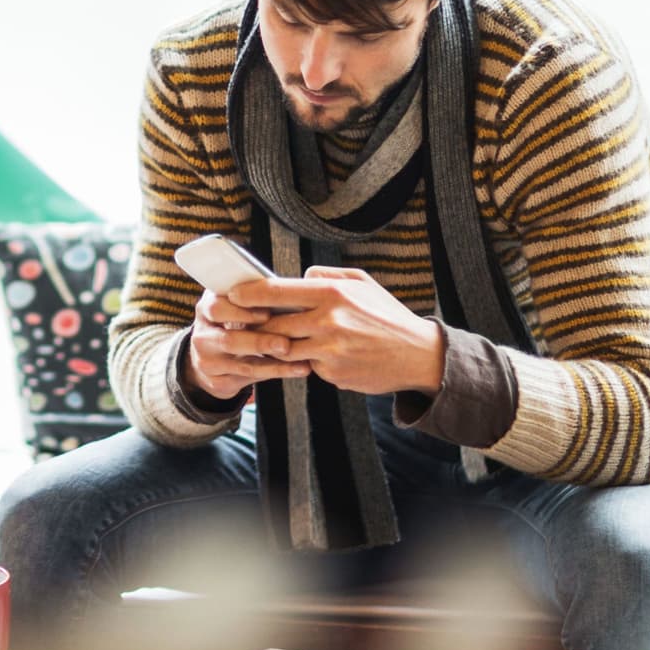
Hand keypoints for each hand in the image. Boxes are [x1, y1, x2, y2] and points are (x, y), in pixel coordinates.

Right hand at [183, 289, 313, 398]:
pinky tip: (297, 370)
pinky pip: (251, 380)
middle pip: (229, 341)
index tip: (267, 313)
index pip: (216, 308)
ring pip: (243, 365)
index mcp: (206, 309)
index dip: (242, 311)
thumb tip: (288, 292)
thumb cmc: (234, 322)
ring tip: (299, 361)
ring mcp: (207, 362)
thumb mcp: (235, 305)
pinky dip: (277, 374)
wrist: (212, 356)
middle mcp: (202, 336)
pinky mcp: (217, 382)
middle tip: (285, 344)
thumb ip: (254, 299)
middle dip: (259, 342)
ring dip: (274, 364)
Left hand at [219, 266, 445, 396]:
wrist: (417, 355)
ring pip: (283, 349)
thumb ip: (327, 276)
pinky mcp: (331, 373)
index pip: (277, 291)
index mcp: (333, 294)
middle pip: (273, 325)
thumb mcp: (362, 283)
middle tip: (239, 322)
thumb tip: (299, 276)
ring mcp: (329, 351)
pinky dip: (303, 360)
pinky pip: (305, 365)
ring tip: (269, 338)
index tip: (233, 294)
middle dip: (254, 325)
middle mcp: (328, 322)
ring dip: (274, 345)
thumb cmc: (386, 314)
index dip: (249, 293)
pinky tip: (312, 354)